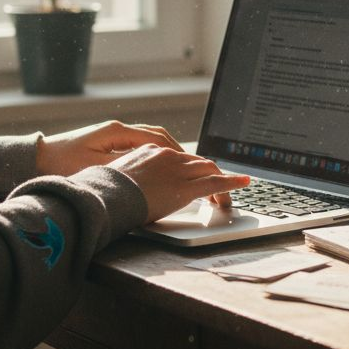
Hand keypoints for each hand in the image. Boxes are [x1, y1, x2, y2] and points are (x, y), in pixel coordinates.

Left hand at [36, 120, 181, 176]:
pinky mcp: (108, 142)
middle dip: (176, 150)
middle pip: (157, 135)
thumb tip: (149, 169)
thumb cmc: (61, 164)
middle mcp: (118, 129)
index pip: (156, 139)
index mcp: (117, 131)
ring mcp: (113, 134)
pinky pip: (138, 144)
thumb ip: (124, 166)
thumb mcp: (95, 168)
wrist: (36, 158)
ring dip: (165, 150)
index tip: (189, 164)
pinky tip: (156, 166)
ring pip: (149, 138)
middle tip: (191, 165)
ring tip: (179, 166)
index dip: (176, 152)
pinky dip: (153, 153)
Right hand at [109, 144, 251, 222]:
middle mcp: (167, 156)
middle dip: (211, 172)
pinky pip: (216, 183)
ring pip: (209, 170)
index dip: (191, 167)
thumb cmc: (104, 191)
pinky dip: (232, 183)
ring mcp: (178, 170)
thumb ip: (130, 177)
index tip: (196, 174)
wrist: (105, 196)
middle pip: (198, 161)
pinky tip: (244, 183)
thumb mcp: (116, 177)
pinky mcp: (186, 187)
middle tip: (218, 184)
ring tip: (233, 189)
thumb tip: (130, 186)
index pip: (179, 156)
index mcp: (150, 151)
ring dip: (222, 180)